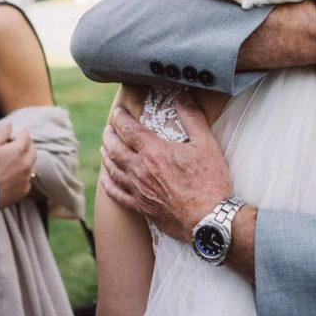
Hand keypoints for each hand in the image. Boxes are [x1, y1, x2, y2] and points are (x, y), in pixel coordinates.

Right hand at [0, 125, 34, 208]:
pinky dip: (22, 176)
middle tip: (14, 146)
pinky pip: (27, 179)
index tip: (14, 135)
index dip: (19, 133)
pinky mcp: (23, 190)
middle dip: (25, 146)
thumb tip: (10, 125)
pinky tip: (10, 176)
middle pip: (32, 150)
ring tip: (11, 162)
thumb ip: (1, 133)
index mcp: (20, 150)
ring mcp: (26, 178)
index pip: (26, 135)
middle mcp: (27, 163)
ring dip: (25, 160)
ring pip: (31, 165)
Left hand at [99, 93, 231, 241]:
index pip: (129, 129)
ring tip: (105, 148)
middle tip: (109, 128)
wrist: (208, 219)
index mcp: (154, 152)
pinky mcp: (141, 207)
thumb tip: (183, 97)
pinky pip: (117, 194)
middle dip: (109, 135)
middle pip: (115, 148)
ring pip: (113, 169)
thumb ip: (192, 118)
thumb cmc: (209, 181)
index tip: (118, 111)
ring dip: (107, 156)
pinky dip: (108, 184)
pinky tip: (105, 179)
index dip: (121, 118)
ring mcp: (138, 190)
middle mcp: (140, 170)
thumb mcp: (206, 144)